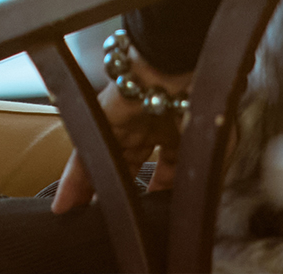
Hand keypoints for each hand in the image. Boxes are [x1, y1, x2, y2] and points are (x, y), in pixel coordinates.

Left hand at [51, 55, 191, 214]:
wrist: (183, 61)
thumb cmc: (207, 98)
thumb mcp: (217, 147)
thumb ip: (201, 177)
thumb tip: (195, 207)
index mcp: (180, 130)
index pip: (167, 169)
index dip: (161, 193)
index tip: (156, 217)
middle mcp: (150, 125)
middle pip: (130, 165)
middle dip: (122, 192)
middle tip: (110, 220)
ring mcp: (125, 121)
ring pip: (105, 161)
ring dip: (90, 192)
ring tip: (78, 221)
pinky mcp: (102, 119)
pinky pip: (85, 154)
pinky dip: (74, 181)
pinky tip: (65, 204)